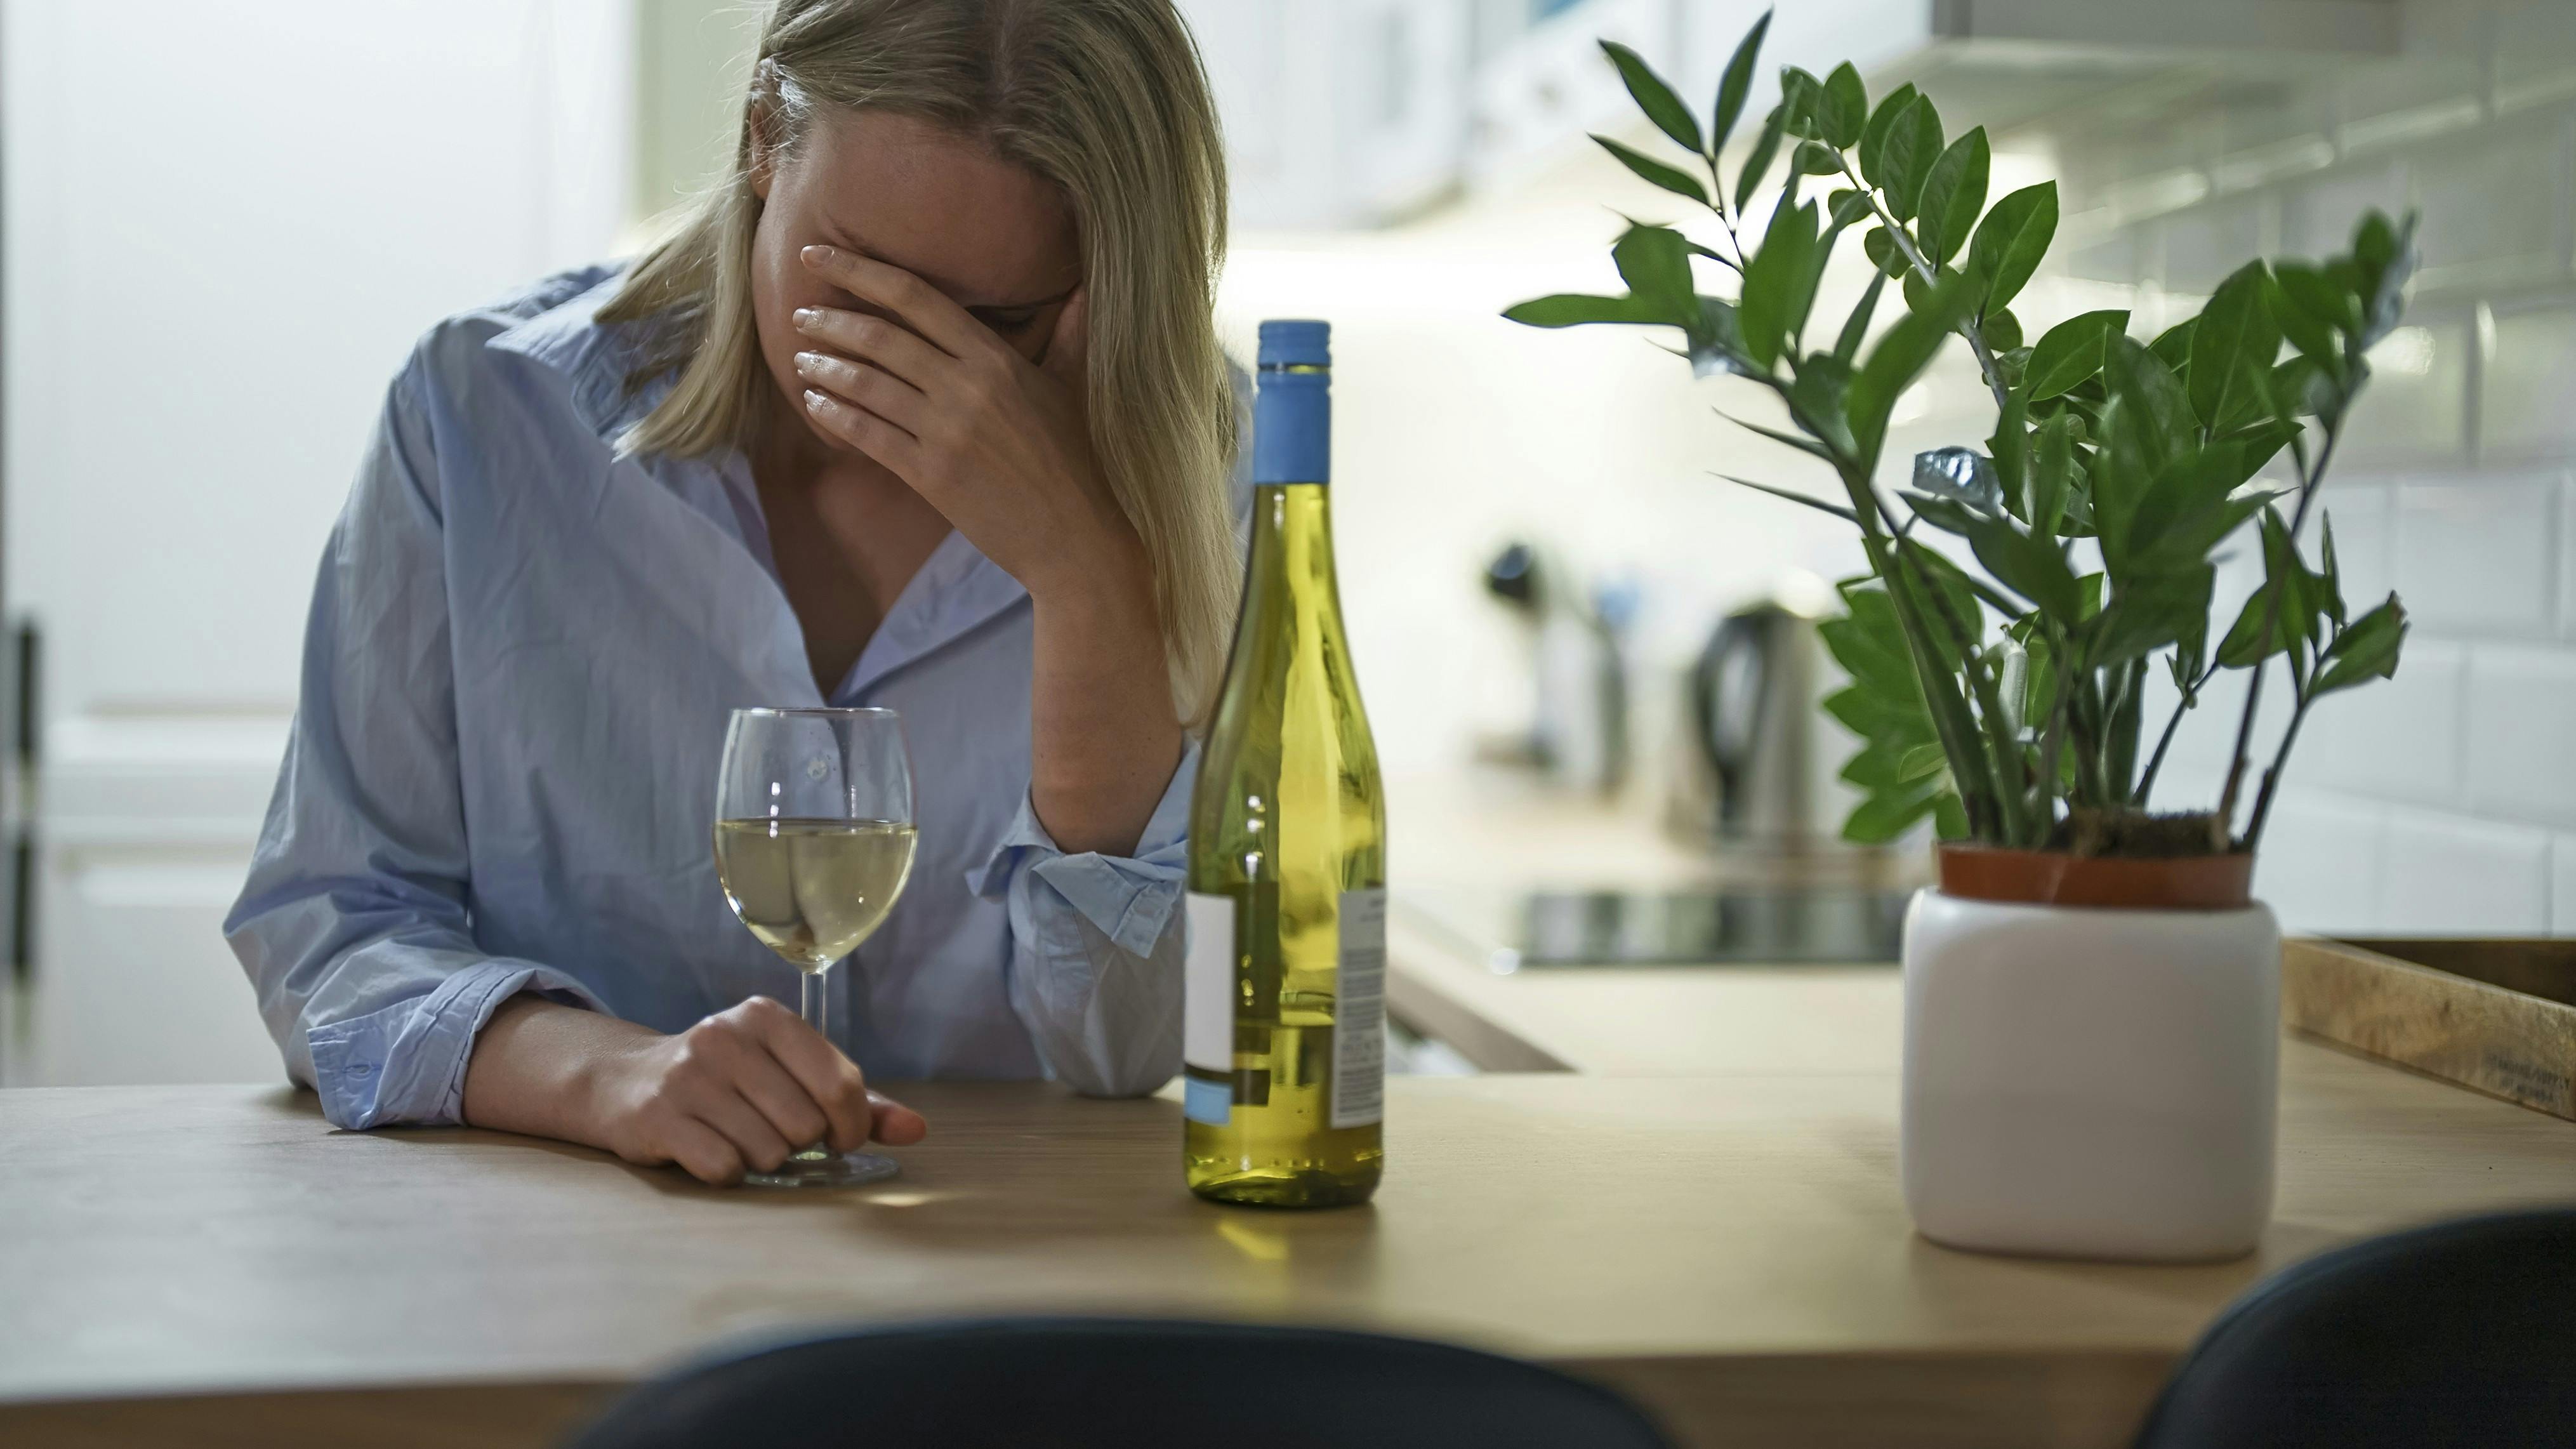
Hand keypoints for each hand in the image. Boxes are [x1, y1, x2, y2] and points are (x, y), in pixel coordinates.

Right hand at [584, 996, 927, 1185]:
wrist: (627, 1082)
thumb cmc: (728, 1081)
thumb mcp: (789, 1074)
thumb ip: (854, 1102)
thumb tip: (917, 1130)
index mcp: (767, 1018)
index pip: (839, 1083)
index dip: (850, 1126)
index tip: (839, 1139)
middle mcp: (726, 1038)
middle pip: (804, 1125)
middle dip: (798, 1144)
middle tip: (773, 1133)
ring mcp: (689, 1076)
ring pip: (767, 1151)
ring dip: (761, 1160)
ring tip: (738, 1138)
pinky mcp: (659, 1116)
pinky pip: (723, 1168)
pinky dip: (726, 1173)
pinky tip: (710, 1151)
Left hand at [787, 245, 1140, 598]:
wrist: (1073, 536)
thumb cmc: (1075, 460)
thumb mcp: (1072, 388)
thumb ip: (1068, 335)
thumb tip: (1082, 292)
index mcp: (996, 359)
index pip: (916, 298)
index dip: (860, 271)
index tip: (818, 254)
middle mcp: (966, 388)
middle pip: (881, 337)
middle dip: (831, 320)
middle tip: (800, 313)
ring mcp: (945, 432)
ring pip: (866, 384)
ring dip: (824, 367)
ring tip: (801, 358)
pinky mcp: (931, 475)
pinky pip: (868, 434)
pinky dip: (834, 415)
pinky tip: (813, 404)